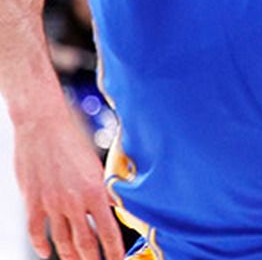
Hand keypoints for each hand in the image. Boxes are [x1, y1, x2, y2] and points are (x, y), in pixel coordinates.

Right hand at [14, 105, 123, 259]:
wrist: (42, 125)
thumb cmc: (73, 138)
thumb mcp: (98, 163)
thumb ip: (107, 187)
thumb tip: (118, 204)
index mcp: (95, 191)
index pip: (108, 231)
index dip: (114, 250)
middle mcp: (73, 201)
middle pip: (85, 242)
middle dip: (93, 259)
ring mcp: (51, 203)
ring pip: (61, 240)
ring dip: (69, 256)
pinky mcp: (33, 201)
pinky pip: (36, 230)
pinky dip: (41, 244)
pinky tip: (46, 252)